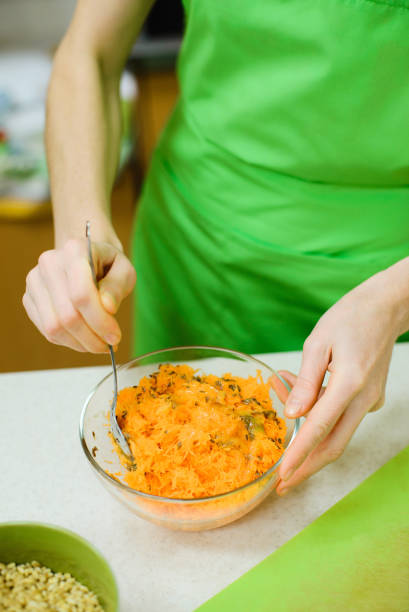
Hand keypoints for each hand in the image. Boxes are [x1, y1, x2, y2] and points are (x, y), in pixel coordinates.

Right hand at [23, 238, 135, 352]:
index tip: (115, 336)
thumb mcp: (124, 270)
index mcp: (74, 250)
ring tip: (99, 344)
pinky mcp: (29, 298)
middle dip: (92, 337)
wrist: (88, 258)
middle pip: (67, 314)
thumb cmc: (109, 265)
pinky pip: (46, 330)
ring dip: (80, 343)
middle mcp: (49, 263)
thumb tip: (108, 308)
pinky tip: (84, 338)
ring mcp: (35, 281)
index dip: (99, 321)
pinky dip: (68, 341)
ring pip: (54, 327)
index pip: (81, 294)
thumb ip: (117, 287)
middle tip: (110, 345)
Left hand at [276, 265, 408, 495]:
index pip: (320, 428)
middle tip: (283, 484)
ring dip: (307, 431)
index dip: (300, 456)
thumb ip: (305, 380)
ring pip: (337, 432)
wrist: (385, 308)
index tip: (283, 477)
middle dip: (307, 467)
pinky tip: (299, 390)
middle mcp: (364, 399)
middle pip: (334, 445)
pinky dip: (318, 413)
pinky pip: (342, 415)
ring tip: (280, 394)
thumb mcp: (318, 341)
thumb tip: (293, 415)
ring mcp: (370, 401)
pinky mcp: (370, 398)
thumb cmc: (349, 317)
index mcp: (350, 383)